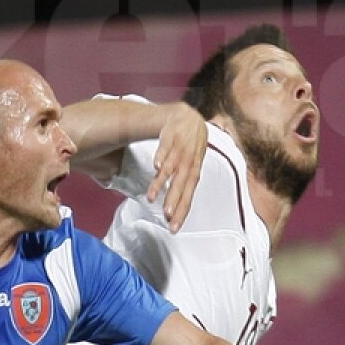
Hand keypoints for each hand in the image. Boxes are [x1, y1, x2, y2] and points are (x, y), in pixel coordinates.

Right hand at [147, 103, 206, 231]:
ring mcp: (181, 149)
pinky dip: (162, 157)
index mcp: (193, 171)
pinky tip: (156, 166)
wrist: (188, 116)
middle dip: (173, 200)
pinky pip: (166, 147)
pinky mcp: (171, 136)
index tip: (173, 228)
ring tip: (151, 197)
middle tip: (165, 216)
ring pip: (172, 169)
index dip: (181, 211)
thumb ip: (182, 184)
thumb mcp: (190, 165)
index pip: (188, 195)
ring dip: (162, 183)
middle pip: (181, 184)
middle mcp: (189, 162)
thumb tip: (174, 205)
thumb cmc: (189, 146)